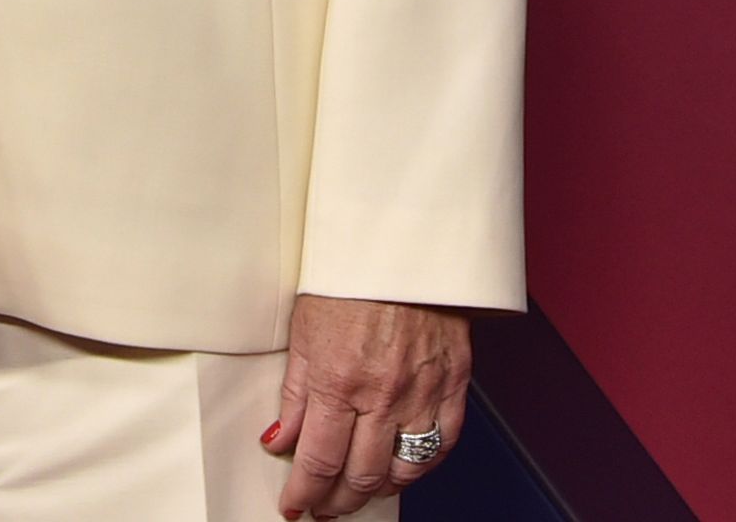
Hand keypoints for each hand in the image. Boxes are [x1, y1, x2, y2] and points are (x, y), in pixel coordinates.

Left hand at [264, 294, 466, 516]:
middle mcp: (383, 393)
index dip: (304, 492)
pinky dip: (422, 465)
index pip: (319, 460)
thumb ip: (296, 394)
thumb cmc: (349, 274)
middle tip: (325, 505)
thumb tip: (281, 441)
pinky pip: (443, 444)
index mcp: (339, 379)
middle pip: (361, 475)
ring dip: (378, 488)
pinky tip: (403, 467)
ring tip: (361, 488)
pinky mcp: (454, 382)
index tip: (294, 505)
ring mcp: (423, 391)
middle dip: (338, 500)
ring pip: (404, 469)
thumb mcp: (304, 330)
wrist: (403, 240)